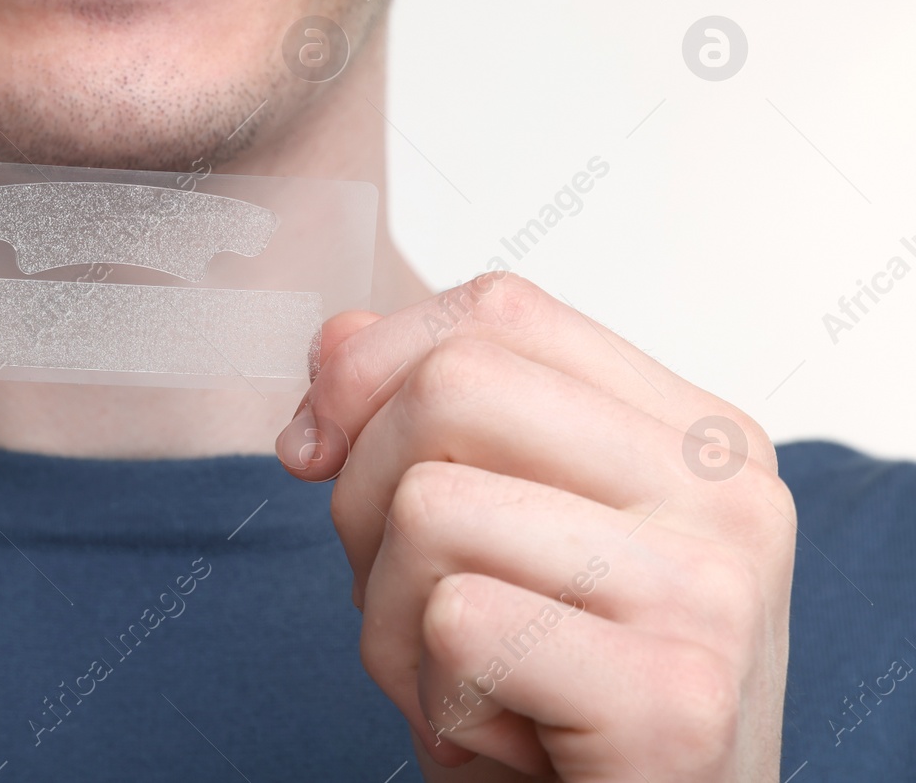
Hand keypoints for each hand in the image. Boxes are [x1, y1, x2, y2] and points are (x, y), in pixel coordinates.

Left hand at [276, 272, 794, 780]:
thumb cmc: (563, 694)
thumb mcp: (494, 530)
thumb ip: (426, 415)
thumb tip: (337, 341)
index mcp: (694, 432)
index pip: (498, 308)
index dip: (373, 367)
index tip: (322, 448)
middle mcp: (725, 493)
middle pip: (452, 384)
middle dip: (364, 494)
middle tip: (405, 595)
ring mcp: (713, 589)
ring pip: (429, 507)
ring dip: (391, 618)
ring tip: (464, 677)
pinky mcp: (675, 697)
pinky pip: (455, 625)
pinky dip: (434, 696)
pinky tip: (505, 738)